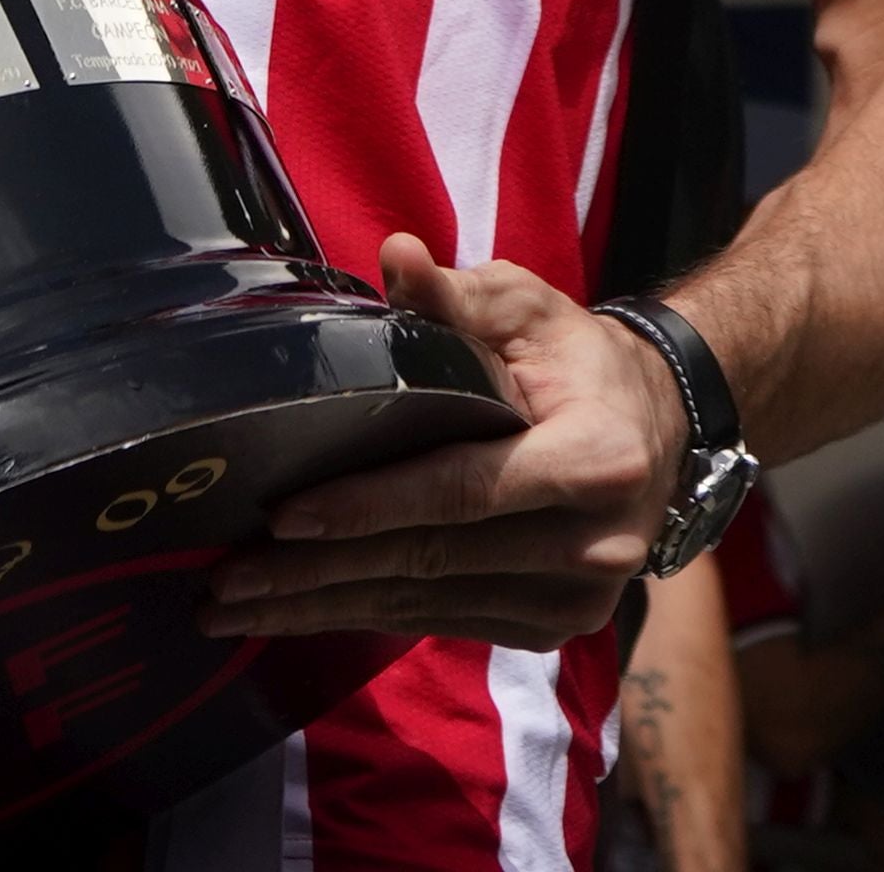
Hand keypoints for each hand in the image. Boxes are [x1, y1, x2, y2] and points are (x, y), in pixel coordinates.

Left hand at [203, 241, 681, 652]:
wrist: (656, 430)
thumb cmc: (576, 360)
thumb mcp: (526, 309)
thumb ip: (455, 296)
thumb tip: (395, 256)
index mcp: (594, 461)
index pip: (459, 491)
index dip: (368, 505)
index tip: (284, 517)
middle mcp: (593, 544)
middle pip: (430, 560)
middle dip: (319, 573)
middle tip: (227, 583)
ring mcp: (576, 599)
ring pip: (427, 605)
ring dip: (327, 608)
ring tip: (239, 609)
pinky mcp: (553, 627)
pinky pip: (445, 621)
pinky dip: (371, 616)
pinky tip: (304, 613)